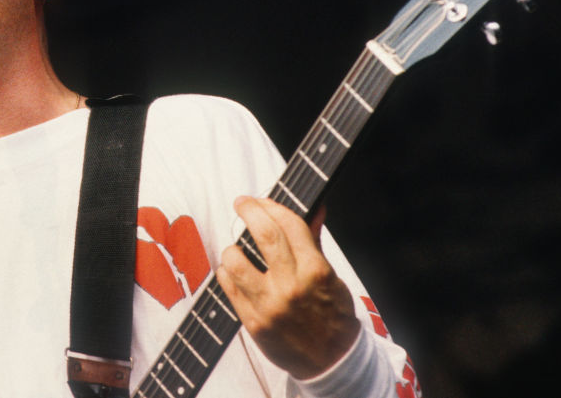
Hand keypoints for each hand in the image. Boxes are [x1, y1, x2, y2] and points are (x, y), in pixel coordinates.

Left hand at [215, 196, 360, 378]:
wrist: (330, 360)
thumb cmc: (332, 315)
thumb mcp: (331, 275)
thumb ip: (315, 240)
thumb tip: (316, 207)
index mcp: (315, 271)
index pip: (290, 225)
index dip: (272, 206)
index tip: (261, 200)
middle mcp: (292, 286)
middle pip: (264, 236)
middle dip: (249, 211)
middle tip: (242, 203)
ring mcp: (270, 306)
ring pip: (237, 262)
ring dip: (233, 248)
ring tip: (236, 248)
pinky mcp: (253, 323)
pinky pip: (229, 288)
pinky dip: (227, 272)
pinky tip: (232, 270)